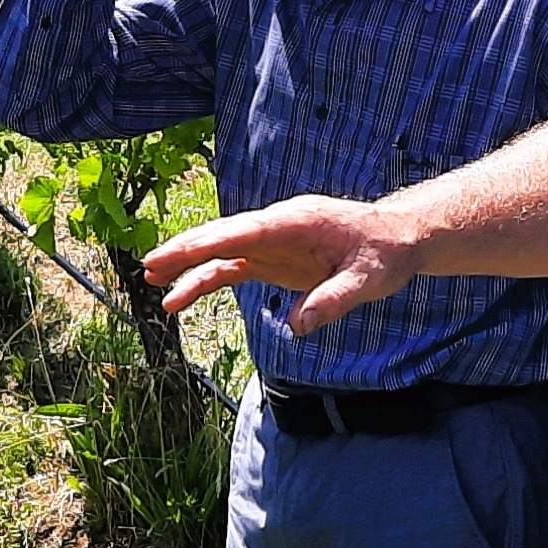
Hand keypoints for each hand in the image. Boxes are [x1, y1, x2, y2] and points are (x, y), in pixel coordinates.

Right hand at [145, 194, 417, 334]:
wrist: (398, 239)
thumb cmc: (385, 254)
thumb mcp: (368, 280)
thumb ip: (334, 299)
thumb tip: (299, 326)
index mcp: (297, 221)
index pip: (247, 231)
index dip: (211, 241)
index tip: (180, 250)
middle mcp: (277, 227)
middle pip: (223, 235)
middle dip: (185, 250)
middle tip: (149, 265)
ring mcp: (271, 242)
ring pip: (221, 250)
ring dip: (187, 264)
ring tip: (152, 280)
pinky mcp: (272, 258)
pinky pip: (232, 267)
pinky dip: (205, 279)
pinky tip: (180, 297)